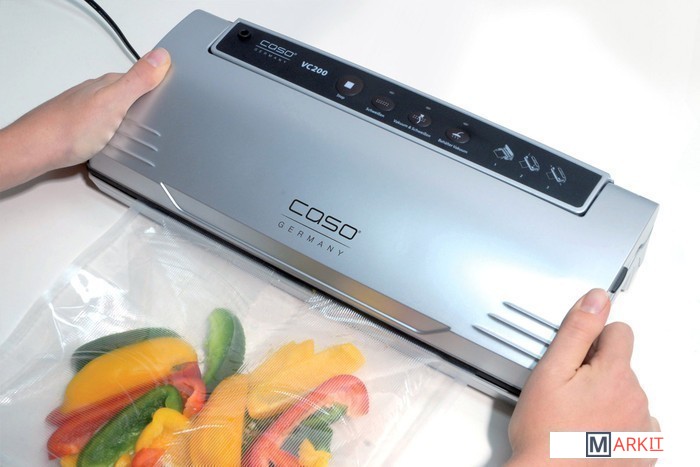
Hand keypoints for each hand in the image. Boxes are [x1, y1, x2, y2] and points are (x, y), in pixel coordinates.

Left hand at [0, 48, 170, 190]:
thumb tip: (161, 56)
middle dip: (148, 100)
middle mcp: (97, 95)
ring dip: (132, 117)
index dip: (159, 81)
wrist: (36, 151)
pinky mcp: (82, 129)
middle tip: (164, 108)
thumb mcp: (113, 103)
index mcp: (108, 85)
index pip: (141, 76)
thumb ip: (138, 81)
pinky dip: (117, 130)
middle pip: (130, 93)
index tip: (175, 87)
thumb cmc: (69, 129)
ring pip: (117, 110)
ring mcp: (88, 111)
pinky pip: (107, 125)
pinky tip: (118, 138)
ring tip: (146, 125)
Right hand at [506, 289, 658, 465]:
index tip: (576, 358)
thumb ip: (577, 331)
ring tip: (574, 415)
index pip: (620, 332)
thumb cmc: (546, 435)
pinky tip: (591, 432)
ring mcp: (641, 427)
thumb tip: (597, 299)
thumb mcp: (551, 372)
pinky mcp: (642, 450)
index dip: (593, 340)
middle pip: (621, 365)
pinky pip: (634, 423)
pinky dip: (615, 424)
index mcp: (615, 374)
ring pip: (626, 394)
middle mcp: (636, 398)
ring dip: (605, 398)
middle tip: (566, 392)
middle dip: (596, 371)